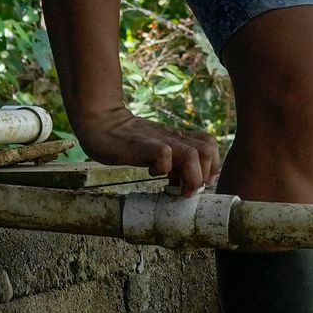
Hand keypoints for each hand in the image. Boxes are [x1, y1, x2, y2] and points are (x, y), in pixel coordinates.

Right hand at [75, 106, 223, 192]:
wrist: (101, 122)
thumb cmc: (127, 142)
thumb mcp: (155, 151)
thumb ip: (171, 162)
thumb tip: (183, 184)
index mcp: (178, 139)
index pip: (210, 145)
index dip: (211, 166)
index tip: (197, 183)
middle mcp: (173, 138)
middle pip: (208, 149)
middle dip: (204, 174)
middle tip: (187, 189)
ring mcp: (159, 140)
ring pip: (194, 154)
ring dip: (190, 176)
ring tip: (175, 188)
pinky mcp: (144, 145)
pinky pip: (164, 156)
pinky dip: (163, 169)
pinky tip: (151, 173)